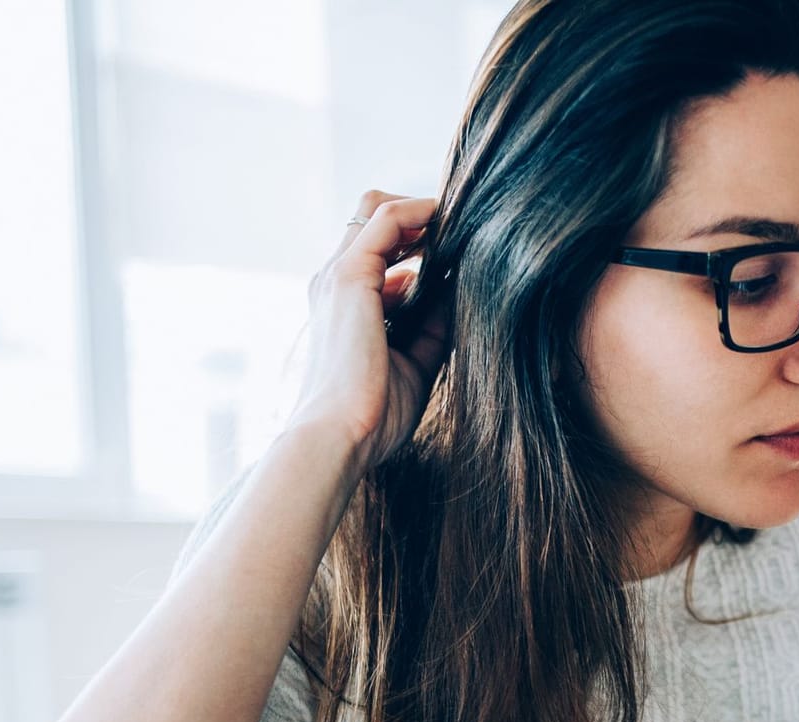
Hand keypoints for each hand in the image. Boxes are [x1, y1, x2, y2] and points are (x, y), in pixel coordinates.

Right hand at [287, 189, 450, 472]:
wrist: (341, 437)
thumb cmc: (374, 415)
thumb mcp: (414, 363)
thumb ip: (432, 327)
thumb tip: (459, 295)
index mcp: (343, 303)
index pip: (375, 247)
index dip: (416, 237)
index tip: (457, 247)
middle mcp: (334, 281)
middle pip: (371, 215)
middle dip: (418, 215)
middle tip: (461, 231)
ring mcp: (338, 275)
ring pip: (378, 207)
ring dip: (424, 210)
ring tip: (463, 225)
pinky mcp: (351, 276)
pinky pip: (388, 219)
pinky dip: (422, 212)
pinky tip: (451, 224)